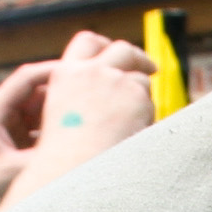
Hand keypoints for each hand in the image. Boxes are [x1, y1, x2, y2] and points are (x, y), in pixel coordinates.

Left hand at [0, 34, 154, 211]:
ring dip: (63, 111)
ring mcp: (6, 124)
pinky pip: (39, 125)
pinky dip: (56, 129)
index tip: (87, 74)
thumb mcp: (15, 173)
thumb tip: (82, 145)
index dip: (59, 72)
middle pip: (39, 89)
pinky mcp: (12, 139)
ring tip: (92, 117)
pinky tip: (78, 139)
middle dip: (66, 91)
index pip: (30, 77)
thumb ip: (46, 156)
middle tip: (97, 95)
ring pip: (42, 107)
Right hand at [21, 31, 156, 184]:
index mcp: (65, 74)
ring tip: (137, 123)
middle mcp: (90, 71)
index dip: (104, 46)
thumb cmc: (64, 158)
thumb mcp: (61, 118)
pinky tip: (136, 136)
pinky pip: (150, 102)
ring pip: (140, 79)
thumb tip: (109, 90)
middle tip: (149, 68)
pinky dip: (147, 116)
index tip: (115, 53)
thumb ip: (81, 98)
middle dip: (138, 57)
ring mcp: (114, 80)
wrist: (73, 169)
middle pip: (122, 50)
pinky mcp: (136, 95)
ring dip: (142, 96)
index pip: (87, 42)